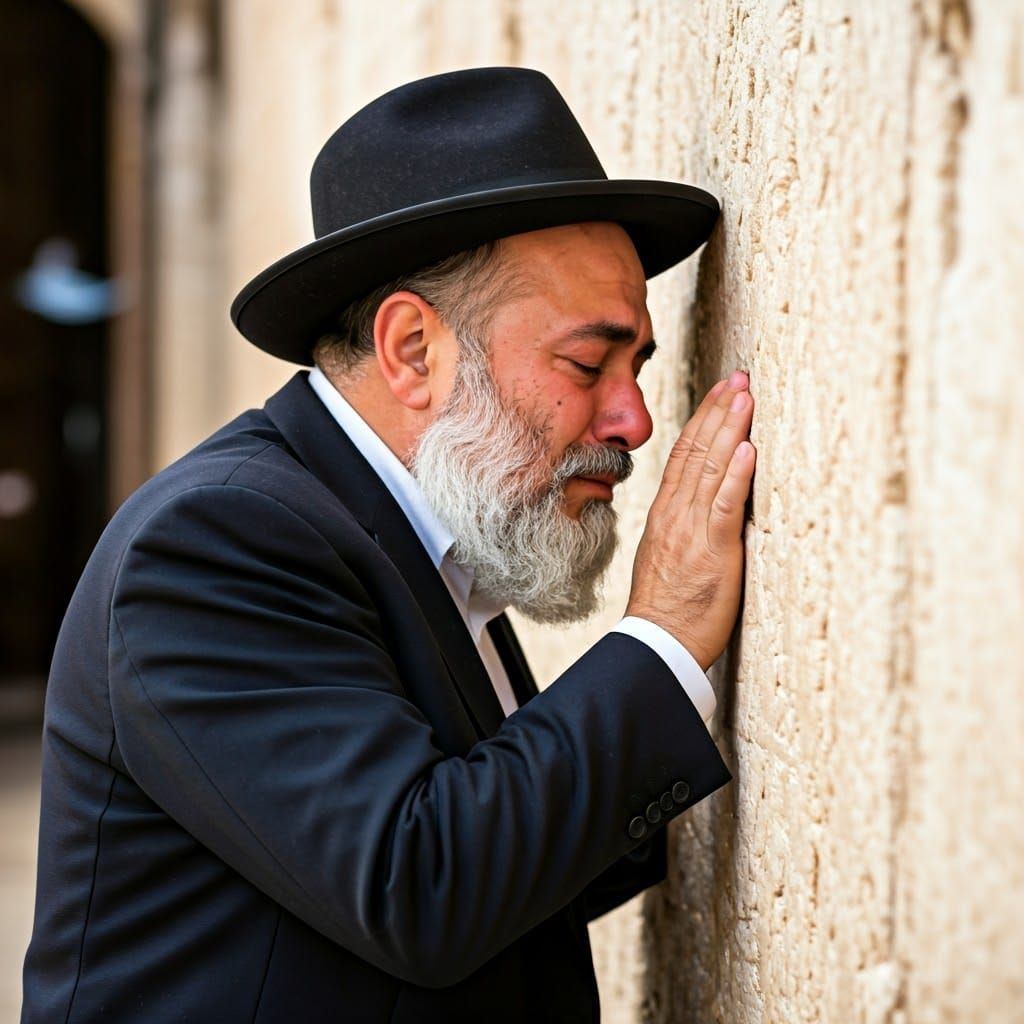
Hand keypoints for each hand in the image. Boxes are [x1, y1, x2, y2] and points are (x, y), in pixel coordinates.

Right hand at [625, 371, 755, 671]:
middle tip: (739, 377)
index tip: (721, 391)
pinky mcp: (713, 551)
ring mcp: (692, 530)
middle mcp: (676, 514)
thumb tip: (702, 503)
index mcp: (666, 513)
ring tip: (746, 396)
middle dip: (719, 410)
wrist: (656, 642)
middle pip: (697, 451)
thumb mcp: (667, 554)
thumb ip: (683, 523)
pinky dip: (736, 476)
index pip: (684, 454)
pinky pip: (724, 507)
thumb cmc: (668, 607)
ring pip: (710, 469)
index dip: (703, 419)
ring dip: (729, 429)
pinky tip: (747, 449)